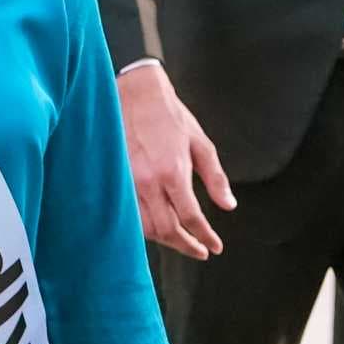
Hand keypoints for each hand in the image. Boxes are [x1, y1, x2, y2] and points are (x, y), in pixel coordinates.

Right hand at [119, 64, 232, 258]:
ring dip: (164, 240)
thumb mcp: (201, 143)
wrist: (136, 93)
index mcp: (173, 172)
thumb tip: (228, 205)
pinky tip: (155, 228)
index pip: (191, 217)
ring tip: (180, 241)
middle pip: (167, 229)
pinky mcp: (115, 179)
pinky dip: (143, 228)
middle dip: (186, 245)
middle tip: (200, 250)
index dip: (205, 237)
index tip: (214, 246)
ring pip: (145, 227)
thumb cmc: (170, 116)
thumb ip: (215, 178)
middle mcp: (149, 181)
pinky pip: (129, 214)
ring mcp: (128, 182)